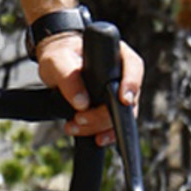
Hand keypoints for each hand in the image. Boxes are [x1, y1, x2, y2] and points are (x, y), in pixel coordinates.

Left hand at [36, 31, 143, 145]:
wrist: (56, 66)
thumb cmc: (60, 55)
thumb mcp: (58, 61)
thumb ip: (68, 77)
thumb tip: (82, 103)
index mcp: (118, 55)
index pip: (134, 67)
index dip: (132, 84)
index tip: (123, 100)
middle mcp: (122, 75)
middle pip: (127, 100)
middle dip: (104, 115)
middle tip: (80, 118)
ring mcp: (118, 94)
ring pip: (119, 116)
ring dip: (98, 127)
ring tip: (74, 126)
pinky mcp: (109, 110)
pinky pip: (111, 126)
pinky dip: (100, 133)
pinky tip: (88, 135)